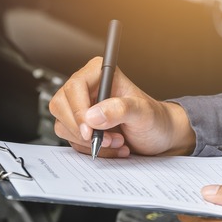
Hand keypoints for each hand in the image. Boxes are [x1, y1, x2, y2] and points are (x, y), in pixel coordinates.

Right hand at [49, 57, 195, 156]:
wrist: (160, 137)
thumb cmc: (155, 119)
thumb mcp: (143, 112)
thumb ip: (121, 109)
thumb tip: (92, 115)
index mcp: (99, 73)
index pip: (75, 87)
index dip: (78, 111)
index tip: (90, 131)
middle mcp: (87, 88)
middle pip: (61, 106)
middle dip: (82, 130)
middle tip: (106, 139)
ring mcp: (81, 108)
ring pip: (63, 125)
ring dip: (89, 142)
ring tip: (116, 141)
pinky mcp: (81, 126)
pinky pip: (71, 139)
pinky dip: (90, 148)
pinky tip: (111, 146)